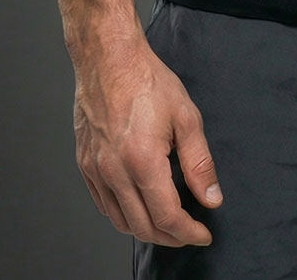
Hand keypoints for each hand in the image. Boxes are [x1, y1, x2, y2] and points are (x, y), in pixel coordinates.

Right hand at [72, 32, 221, 246]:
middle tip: (189, 233)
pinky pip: (103, 204)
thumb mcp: (186, 117)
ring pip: (119, 221)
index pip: (167, 217)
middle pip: (142, 227)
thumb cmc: (147, 80)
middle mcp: (114, 171)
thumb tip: (211, 198)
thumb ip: (200, 163)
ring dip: (145, 230)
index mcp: (142, 161)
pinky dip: (122, 216)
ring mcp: (95, 170)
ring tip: (167, 225)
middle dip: (170, 238)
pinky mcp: (85, 164)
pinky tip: (138, 208)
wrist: (109, 58)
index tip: (203, 234)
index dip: (188, 233)